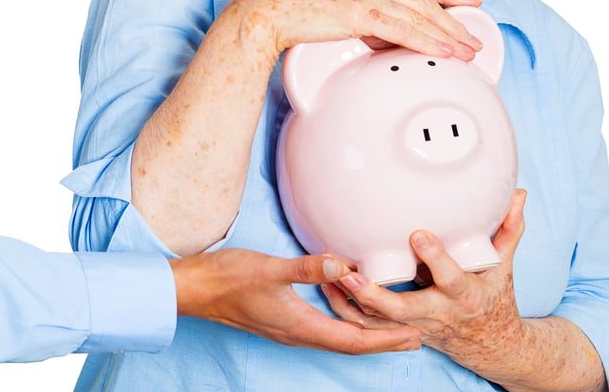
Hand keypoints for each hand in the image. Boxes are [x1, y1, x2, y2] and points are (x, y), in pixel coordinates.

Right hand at [170, 248, 420, 354]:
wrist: (194, 288)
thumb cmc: (228, 278)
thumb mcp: (270, 268)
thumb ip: (309, 268)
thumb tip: (345, 265)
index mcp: (299, 326)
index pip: (352, 340)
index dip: (385, 340)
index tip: (412, 337)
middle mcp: (297, 332)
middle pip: (349, 342)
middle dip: (383, 340)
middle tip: (414, 335)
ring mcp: (288, 326)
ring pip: (336, 334)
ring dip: (365, 331)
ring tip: (389, 323)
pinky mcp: (280, 316)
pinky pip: (321, 324)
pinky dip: (341, 317)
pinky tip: (345, 301)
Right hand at [237, 0, 482, 59]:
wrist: (269, 12)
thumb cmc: (294, 14)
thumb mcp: (336, 9)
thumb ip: (362, 17)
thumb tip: (382, 36)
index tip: (468, 2)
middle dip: (454, 20)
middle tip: (475, 37)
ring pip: (418, 14)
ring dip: (447, 34)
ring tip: (467, 50)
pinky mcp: (358, 12)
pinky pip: (402, 29)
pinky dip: (427, 41)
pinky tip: (443, 52)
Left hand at [320, 190, 526, 366]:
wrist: (493, 346)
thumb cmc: (494, 298)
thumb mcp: (504, 266)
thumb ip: (508, 229)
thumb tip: (518, 194)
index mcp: (464, 296)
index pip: (450, 278)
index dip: (436, 258)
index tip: (418, 234)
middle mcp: (438, 314)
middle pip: (403, 310)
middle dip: (376, 294)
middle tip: (352, 273)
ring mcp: (417, 326)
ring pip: (379, 321)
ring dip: (352, 301)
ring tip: (330, 274)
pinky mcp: (401, 330)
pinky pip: (369, 326)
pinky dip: (347, 309)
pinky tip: (327, 286)